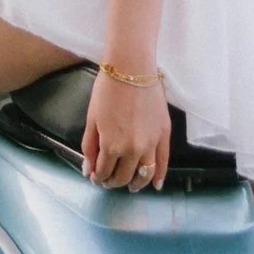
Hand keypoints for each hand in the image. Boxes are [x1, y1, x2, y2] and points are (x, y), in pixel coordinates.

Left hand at [82, 70, 169, 191]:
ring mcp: (151, 144)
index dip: (98, 177)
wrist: (132, 68)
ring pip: (143, 175)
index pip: (104, 172)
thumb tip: (89, 170)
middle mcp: (132, 149)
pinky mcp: (164, 135)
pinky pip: (163, 162)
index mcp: (111, 145)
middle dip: (113, 181)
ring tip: (129, 185)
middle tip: (108, 179)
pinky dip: (159, 176)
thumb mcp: (91, 119)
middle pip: (123, 177)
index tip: (95, 176)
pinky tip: (155, 184)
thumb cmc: (107, 90)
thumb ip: (90, 147)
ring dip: (135, 184)